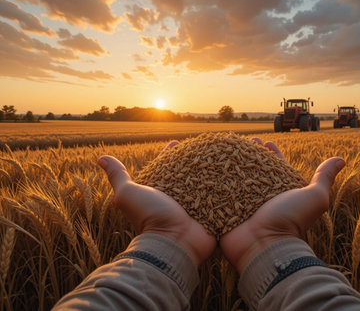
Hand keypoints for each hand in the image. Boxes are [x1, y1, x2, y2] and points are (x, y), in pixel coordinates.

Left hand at [98, 141, 215, 267]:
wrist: (174, 243)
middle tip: (203, 145)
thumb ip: (118, 176)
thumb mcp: (129, 194)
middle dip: (194, 158)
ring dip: (212, 169)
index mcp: (160, 189)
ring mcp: (196, 204)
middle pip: (187, 171)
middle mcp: (178, 195)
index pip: (166, 165)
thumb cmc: (149, 218)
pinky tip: (231, 172)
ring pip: (205, 180)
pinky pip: (219, 194)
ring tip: (219, 153)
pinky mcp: (212, 211)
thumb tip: (101, 157)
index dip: (170, 154)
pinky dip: (224, 185)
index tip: (177, 142)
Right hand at [220, 138, 344, 273]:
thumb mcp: (314, 198)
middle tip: (248, 140)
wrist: (264, 245)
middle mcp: (264, 194)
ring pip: (239, 176)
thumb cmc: (291, 221)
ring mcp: (245, 201)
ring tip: (231, 147)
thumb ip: (324, 177)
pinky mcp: (228, 207)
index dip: (273, 153)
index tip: (267, 141)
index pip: (277, 166)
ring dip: (235, 161)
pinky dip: (219, 177)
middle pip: (257, 168)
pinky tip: (214, 164)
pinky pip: (223, 188)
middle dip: (253, 154)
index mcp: (282, 190)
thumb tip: (342, 159)